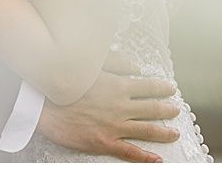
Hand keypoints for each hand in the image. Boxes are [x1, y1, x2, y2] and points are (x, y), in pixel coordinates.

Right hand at [36, 52, 179, 162]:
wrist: (45, 105)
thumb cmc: (67, 83)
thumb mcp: (92, 65)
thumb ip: (116, 63)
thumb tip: (135, 67)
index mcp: (118, 86)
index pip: (148, 87)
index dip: (162, 89)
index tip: (170, 89)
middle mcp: (121, 107)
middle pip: (152, 109)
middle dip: (167, 109)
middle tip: (176, 110)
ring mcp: (114, 126)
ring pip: (147, 130)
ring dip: (163, 132)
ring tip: (174, 133)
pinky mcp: (105, 142)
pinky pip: (130, 152)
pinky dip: (146, 156)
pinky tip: (157, 158)